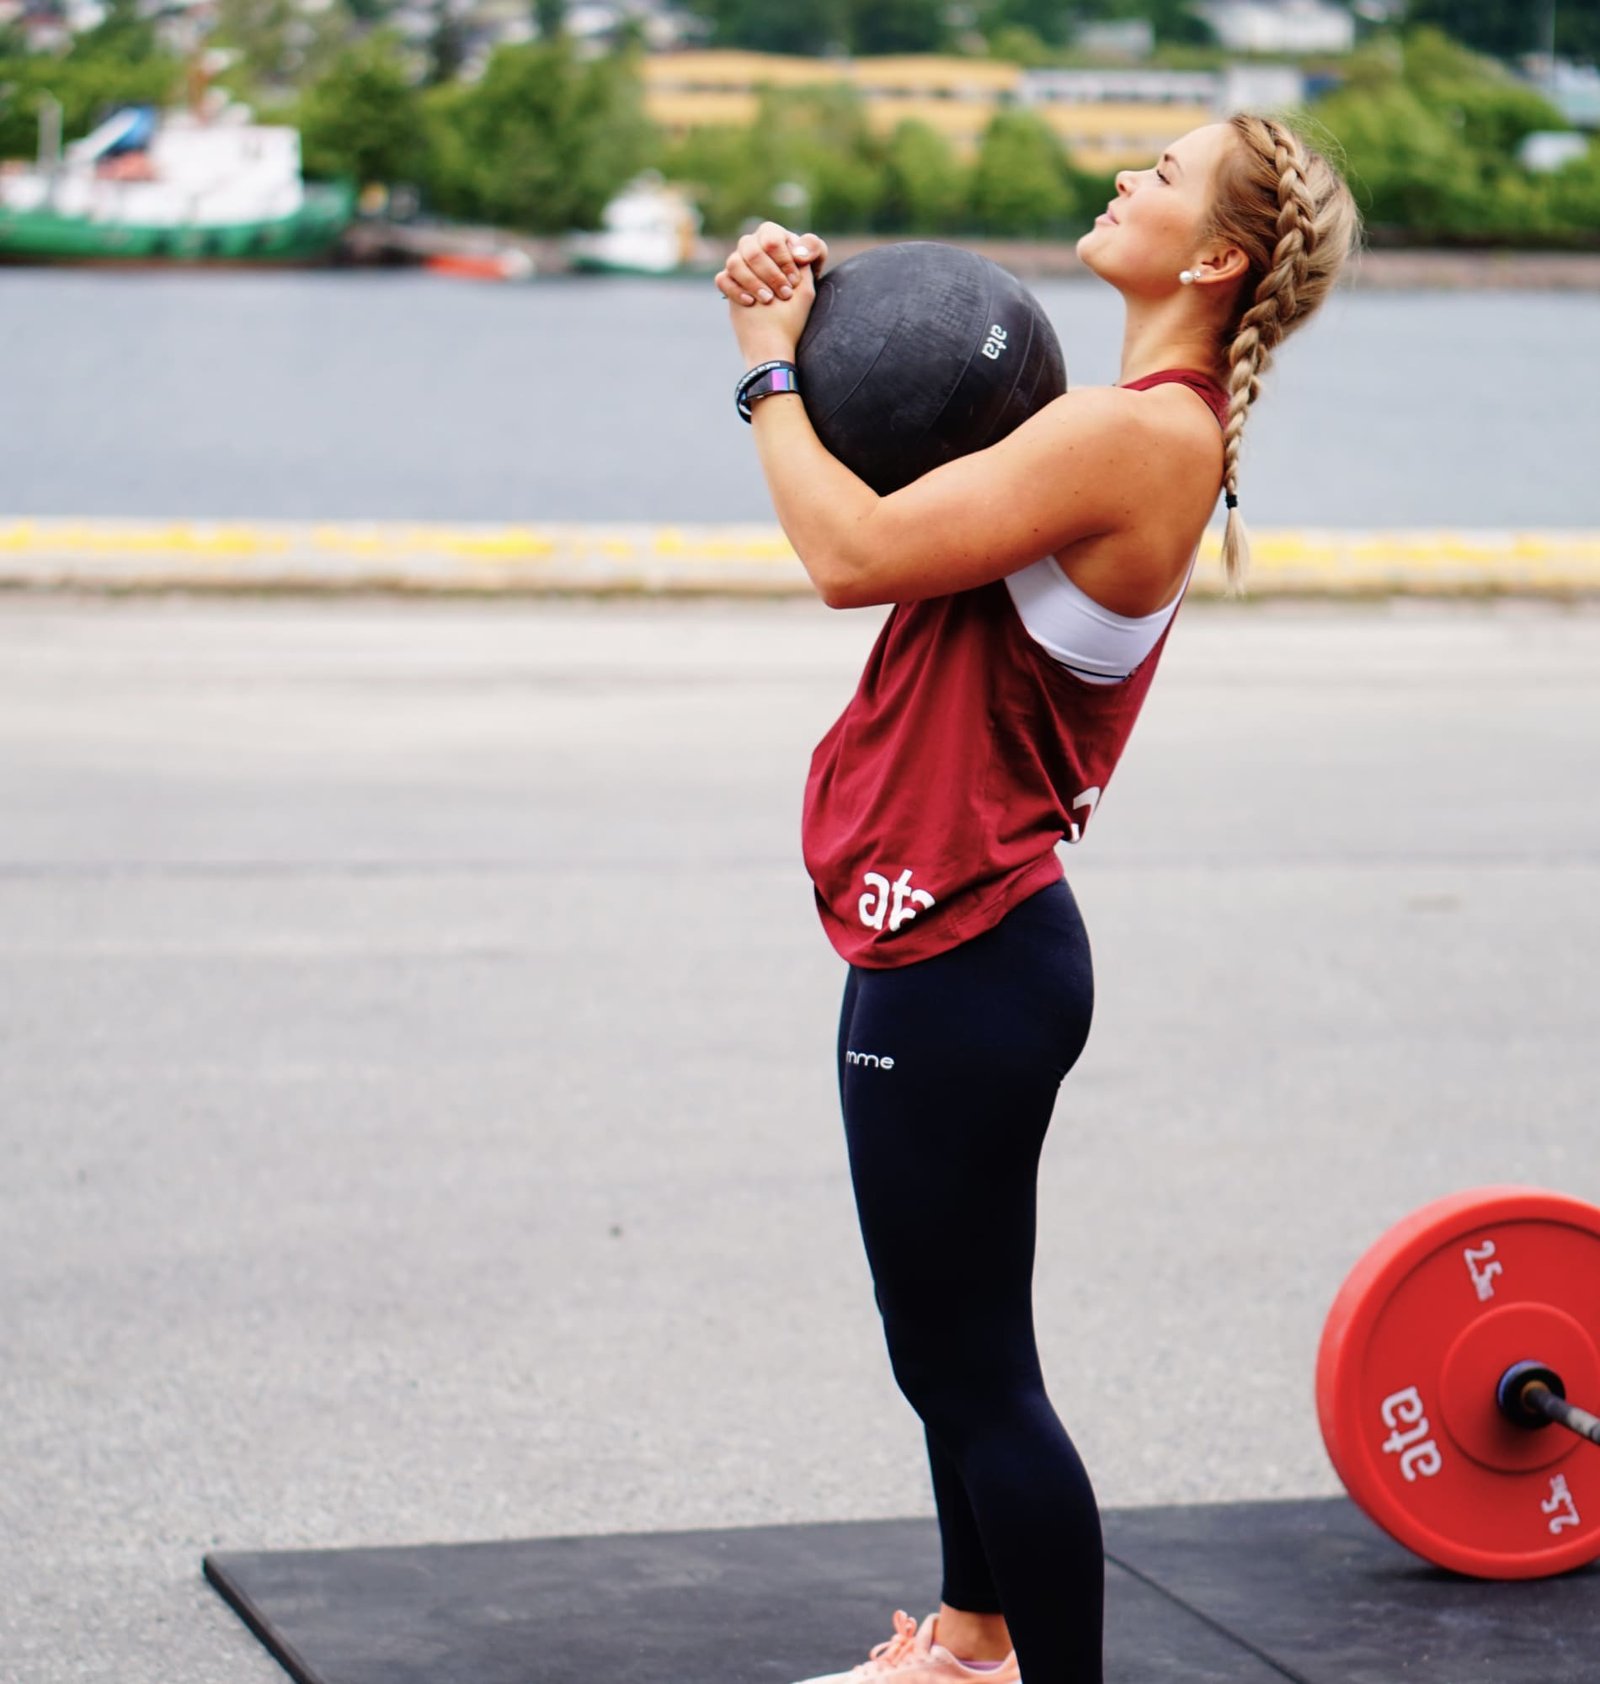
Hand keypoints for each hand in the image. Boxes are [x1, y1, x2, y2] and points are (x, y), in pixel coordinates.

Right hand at [716, 221, 829, 364]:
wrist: (774, 345)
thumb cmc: (793, 316)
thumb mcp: (808, 286)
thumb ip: (807, 260)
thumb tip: (798, 245)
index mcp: (774, 248)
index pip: (770, 233)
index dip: (783, 254)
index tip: (794, 280)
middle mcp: (755, 254)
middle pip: (749, 245)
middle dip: (769, 270)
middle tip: (783, 293)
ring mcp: (739, 270)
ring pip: (734, 260)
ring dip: (753, 281)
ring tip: (768, 300)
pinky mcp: (728, 287)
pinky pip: (722, 279)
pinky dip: (736, 291)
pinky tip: (751, 304)